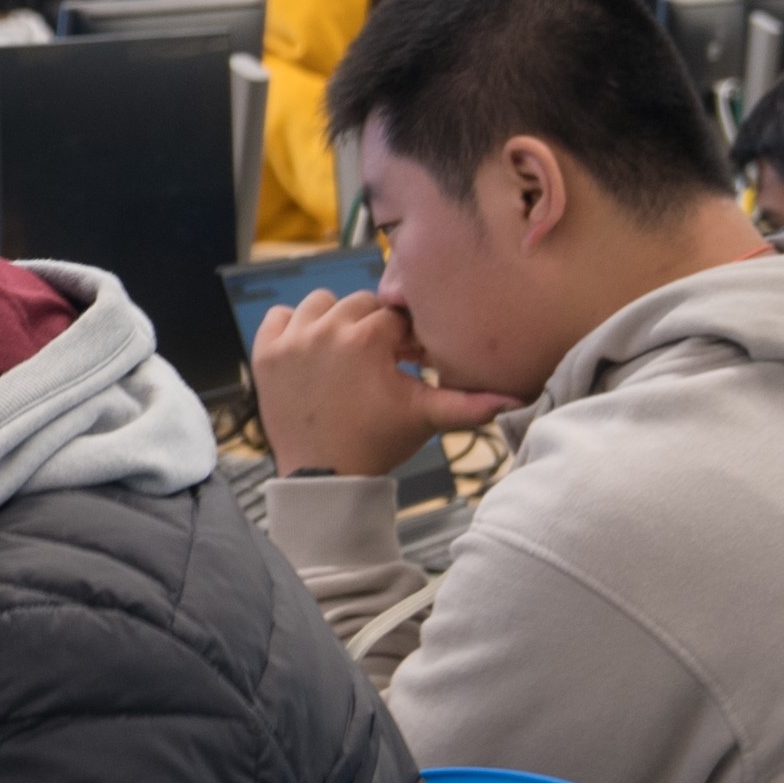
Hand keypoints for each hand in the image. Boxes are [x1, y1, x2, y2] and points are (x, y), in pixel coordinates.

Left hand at [252, 285, 521, 477]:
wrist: (324, 479)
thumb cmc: (376, 445)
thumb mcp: (424, 418)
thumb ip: (470, 404)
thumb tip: (518, 399)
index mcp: (366, 338)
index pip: (396, 316)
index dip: (406, 338)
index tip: (408, 359)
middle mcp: (325, 329)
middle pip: (360, 305)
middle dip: (373, 327)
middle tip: (381, 359)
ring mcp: (290, 340)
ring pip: (319, 303)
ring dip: (335, 320)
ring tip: (347, 351)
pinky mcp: (265, 354)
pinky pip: (278, 317)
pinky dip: (293, 327)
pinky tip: (311, 350)